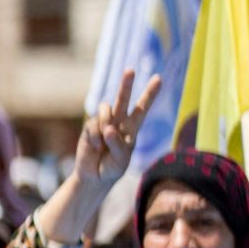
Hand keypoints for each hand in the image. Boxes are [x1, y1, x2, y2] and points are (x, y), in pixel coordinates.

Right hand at [75, 69, 160, 193]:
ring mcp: (102, 123)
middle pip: (123, 99)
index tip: (158, 78)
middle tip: (130, 70)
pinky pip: (93, 124)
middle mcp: (118, 122)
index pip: (142, 108)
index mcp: (132, 128)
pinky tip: (95, 146)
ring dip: (106, 120)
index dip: (150, 93)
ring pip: (106, 108)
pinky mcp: (89, 127)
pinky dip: (95, 136)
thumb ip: (118, 144)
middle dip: (126, 84)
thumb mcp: (121, 160)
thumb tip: (108, 128)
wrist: (93, 177)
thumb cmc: (112, 169)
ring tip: (104, 139)